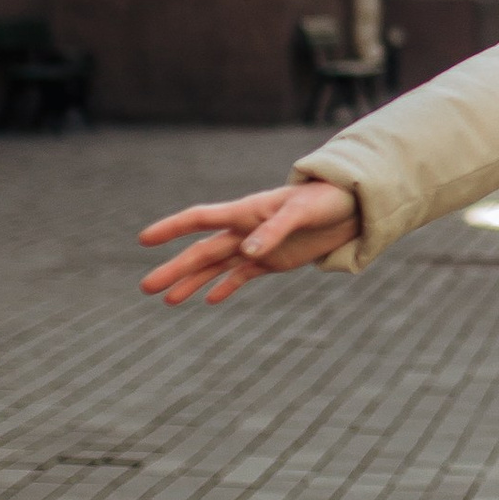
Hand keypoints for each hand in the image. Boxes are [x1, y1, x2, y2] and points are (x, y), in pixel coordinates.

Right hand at [137, 178, 361, 304]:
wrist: (353, 206)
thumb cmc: (326, 199)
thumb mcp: (302, 212)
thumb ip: (274, 231)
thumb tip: (247, 252)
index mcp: (246, 211)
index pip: (200, 219)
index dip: (172, 228)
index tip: (145, 239)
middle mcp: (246, 229)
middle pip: (202, 251)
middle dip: (174, 269)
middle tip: (146, 288)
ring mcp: (258, 246)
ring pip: (217, 266)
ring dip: (193, 282)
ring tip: (168, 300)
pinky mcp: (274, 260)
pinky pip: (243, 276)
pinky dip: (227, 287)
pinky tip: (209, 300)